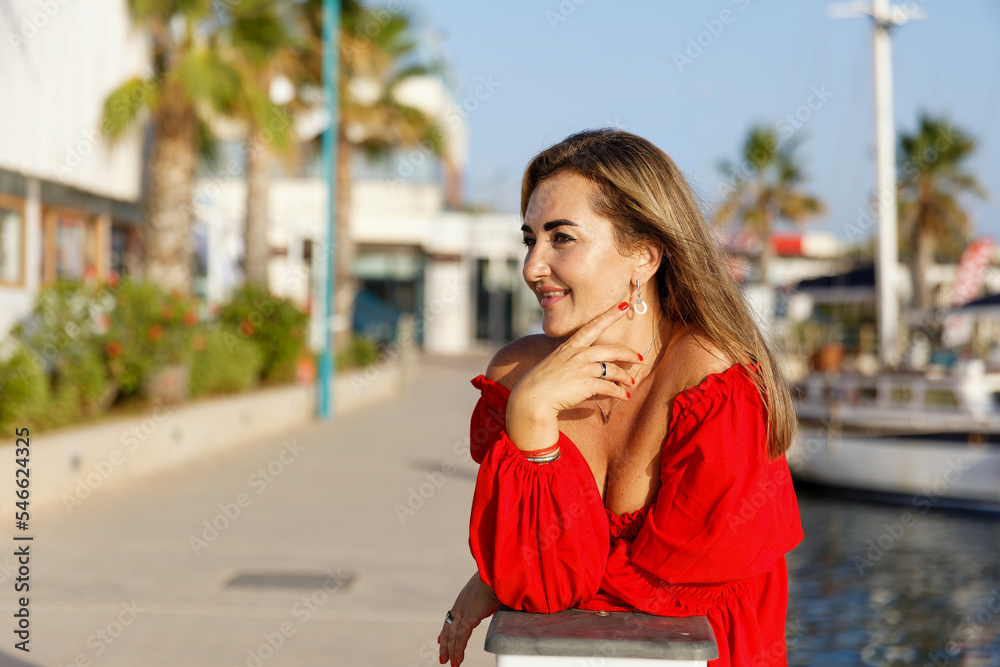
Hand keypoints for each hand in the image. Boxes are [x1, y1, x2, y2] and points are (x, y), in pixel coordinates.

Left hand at [438, 572, 499, 666]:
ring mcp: (463, 611)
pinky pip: (461, 638)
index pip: (451, 618)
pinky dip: (458, 650)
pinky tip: (458, 660)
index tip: (441, 640)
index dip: (446, 631)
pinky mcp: (469, 617)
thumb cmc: (497, 580)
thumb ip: (489, 602)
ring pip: (453, 636)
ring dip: (451, 651)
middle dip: (445, 645)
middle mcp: (460, 606)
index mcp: (463, 599)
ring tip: (452, 664)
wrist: (497, 573)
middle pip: (448, 629)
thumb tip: (497, 605)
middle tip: (443, 657)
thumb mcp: (490, 593)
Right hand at [506, 301, 639, 450]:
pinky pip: (609, 387)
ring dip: (625, 377)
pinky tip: (624, 396)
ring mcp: (582, 368)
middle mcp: (578, 354)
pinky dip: (619, 392)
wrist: (532, 398)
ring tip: (631, 382)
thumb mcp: (555, 362)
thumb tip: (582, 363)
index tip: (623, 305)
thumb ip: (570, 359)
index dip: (610, 315)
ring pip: (613, 370)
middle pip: (611, 350)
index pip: (593, 325)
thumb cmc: (541, 382)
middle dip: (628, 353)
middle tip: (639, 357)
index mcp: (570, 346)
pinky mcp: (586, 384)